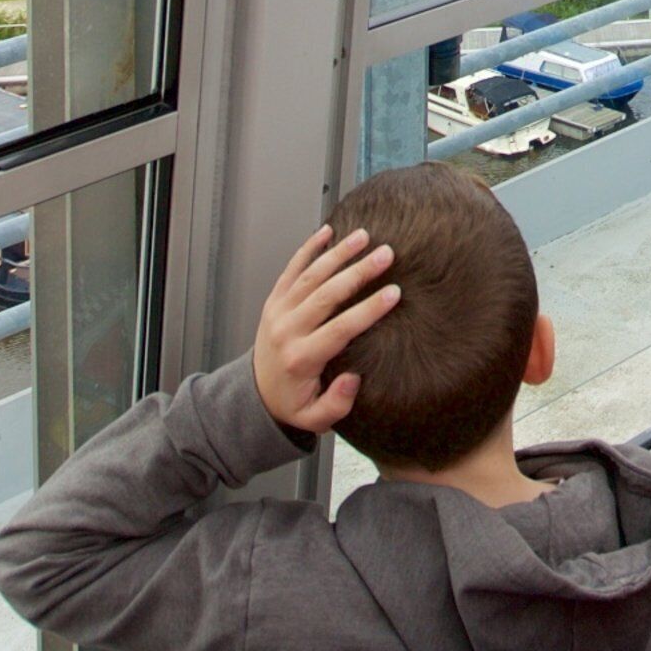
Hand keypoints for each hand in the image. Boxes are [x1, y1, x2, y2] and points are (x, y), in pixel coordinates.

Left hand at [253, 223, 399, 435]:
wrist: (256, 394)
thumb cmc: (293, 403)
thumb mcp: (316, 419)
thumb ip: (338, 403)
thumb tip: (353, 378)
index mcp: (302, 358)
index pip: (340, 328)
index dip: (369, 309)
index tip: (394, 293)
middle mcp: (288, 331)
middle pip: (326, 295)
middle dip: (359, 272)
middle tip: (387, 254)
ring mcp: (278, 312)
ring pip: (309, 277)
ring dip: (337, 254)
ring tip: (364, 236)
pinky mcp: (274, 301)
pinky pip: (290, 270)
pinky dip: (308, 249)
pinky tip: (327, 232)